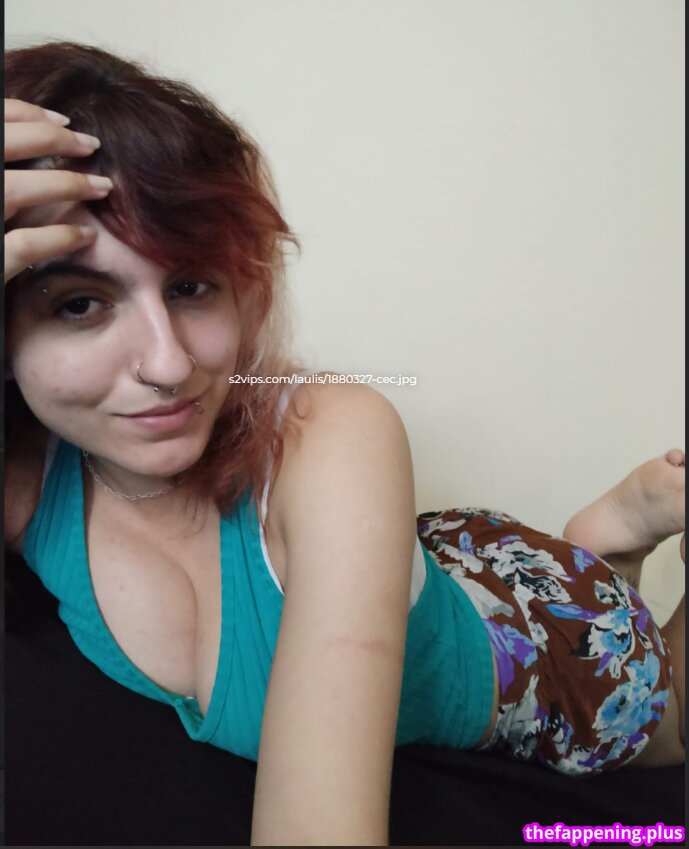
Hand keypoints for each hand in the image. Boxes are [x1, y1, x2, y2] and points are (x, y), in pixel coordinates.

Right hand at [4, 98, 112, 283]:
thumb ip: (2, 170)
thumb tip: (31, 139)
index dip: (23, 114)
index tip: (63, 121)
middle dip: (51, 138)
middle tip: (92, 145)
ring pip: (10, 190)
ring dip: (64, 184)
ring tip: (102, 187)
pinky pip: (21, 246)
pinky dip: (57, 238)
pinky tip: (85, 236)